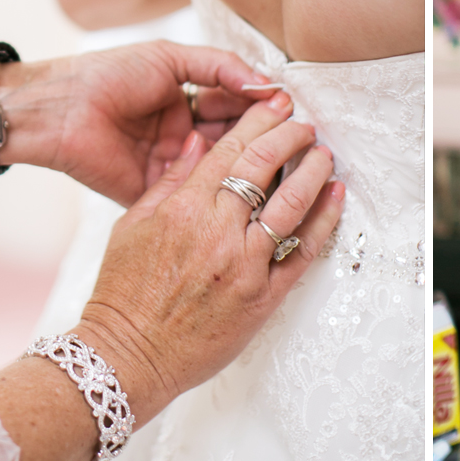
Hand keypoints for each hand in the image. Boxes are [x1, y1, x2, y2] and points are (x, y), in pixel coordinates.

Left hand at [0, 41, 275, 206]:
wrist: (59, 110)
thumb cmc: (105, 76)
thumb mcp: (168, 58)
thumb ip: (219, 66)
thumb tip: (265, 83)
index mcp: (187, 100)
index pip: (237, 105)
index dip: (264, 107)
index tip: (295, 110)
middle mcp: (185, 135)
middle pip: (236, 138)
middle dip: (266, 137)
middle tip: (301, 139)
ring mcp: (174, 166)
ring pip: (223, 168)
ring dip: (251, 166)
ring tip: (285, 162)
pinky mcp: (159, 193)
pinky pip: (197, 193)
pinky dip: (223, 191)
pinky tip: (251, 188)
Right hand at [75, 91, 343, 411]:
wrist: (129, 355)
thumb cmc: (124, 291)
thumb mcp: (132, 225)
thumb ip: (171, 180)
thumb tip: (201, 140)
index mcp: (184, 209)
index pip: (232, 149)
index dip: (260, 121)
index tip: (277, 105)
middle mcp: (218, 232)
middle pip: (266, 168)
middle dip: (291, 137)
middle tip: (305, 124)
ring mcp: (245, 265)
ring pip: (292, 205)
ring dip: (314, 172)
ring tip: (326, 154)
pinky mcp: (263, 297)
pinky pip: (302, 252)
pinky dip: (324, 221)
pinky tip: (335, 197)